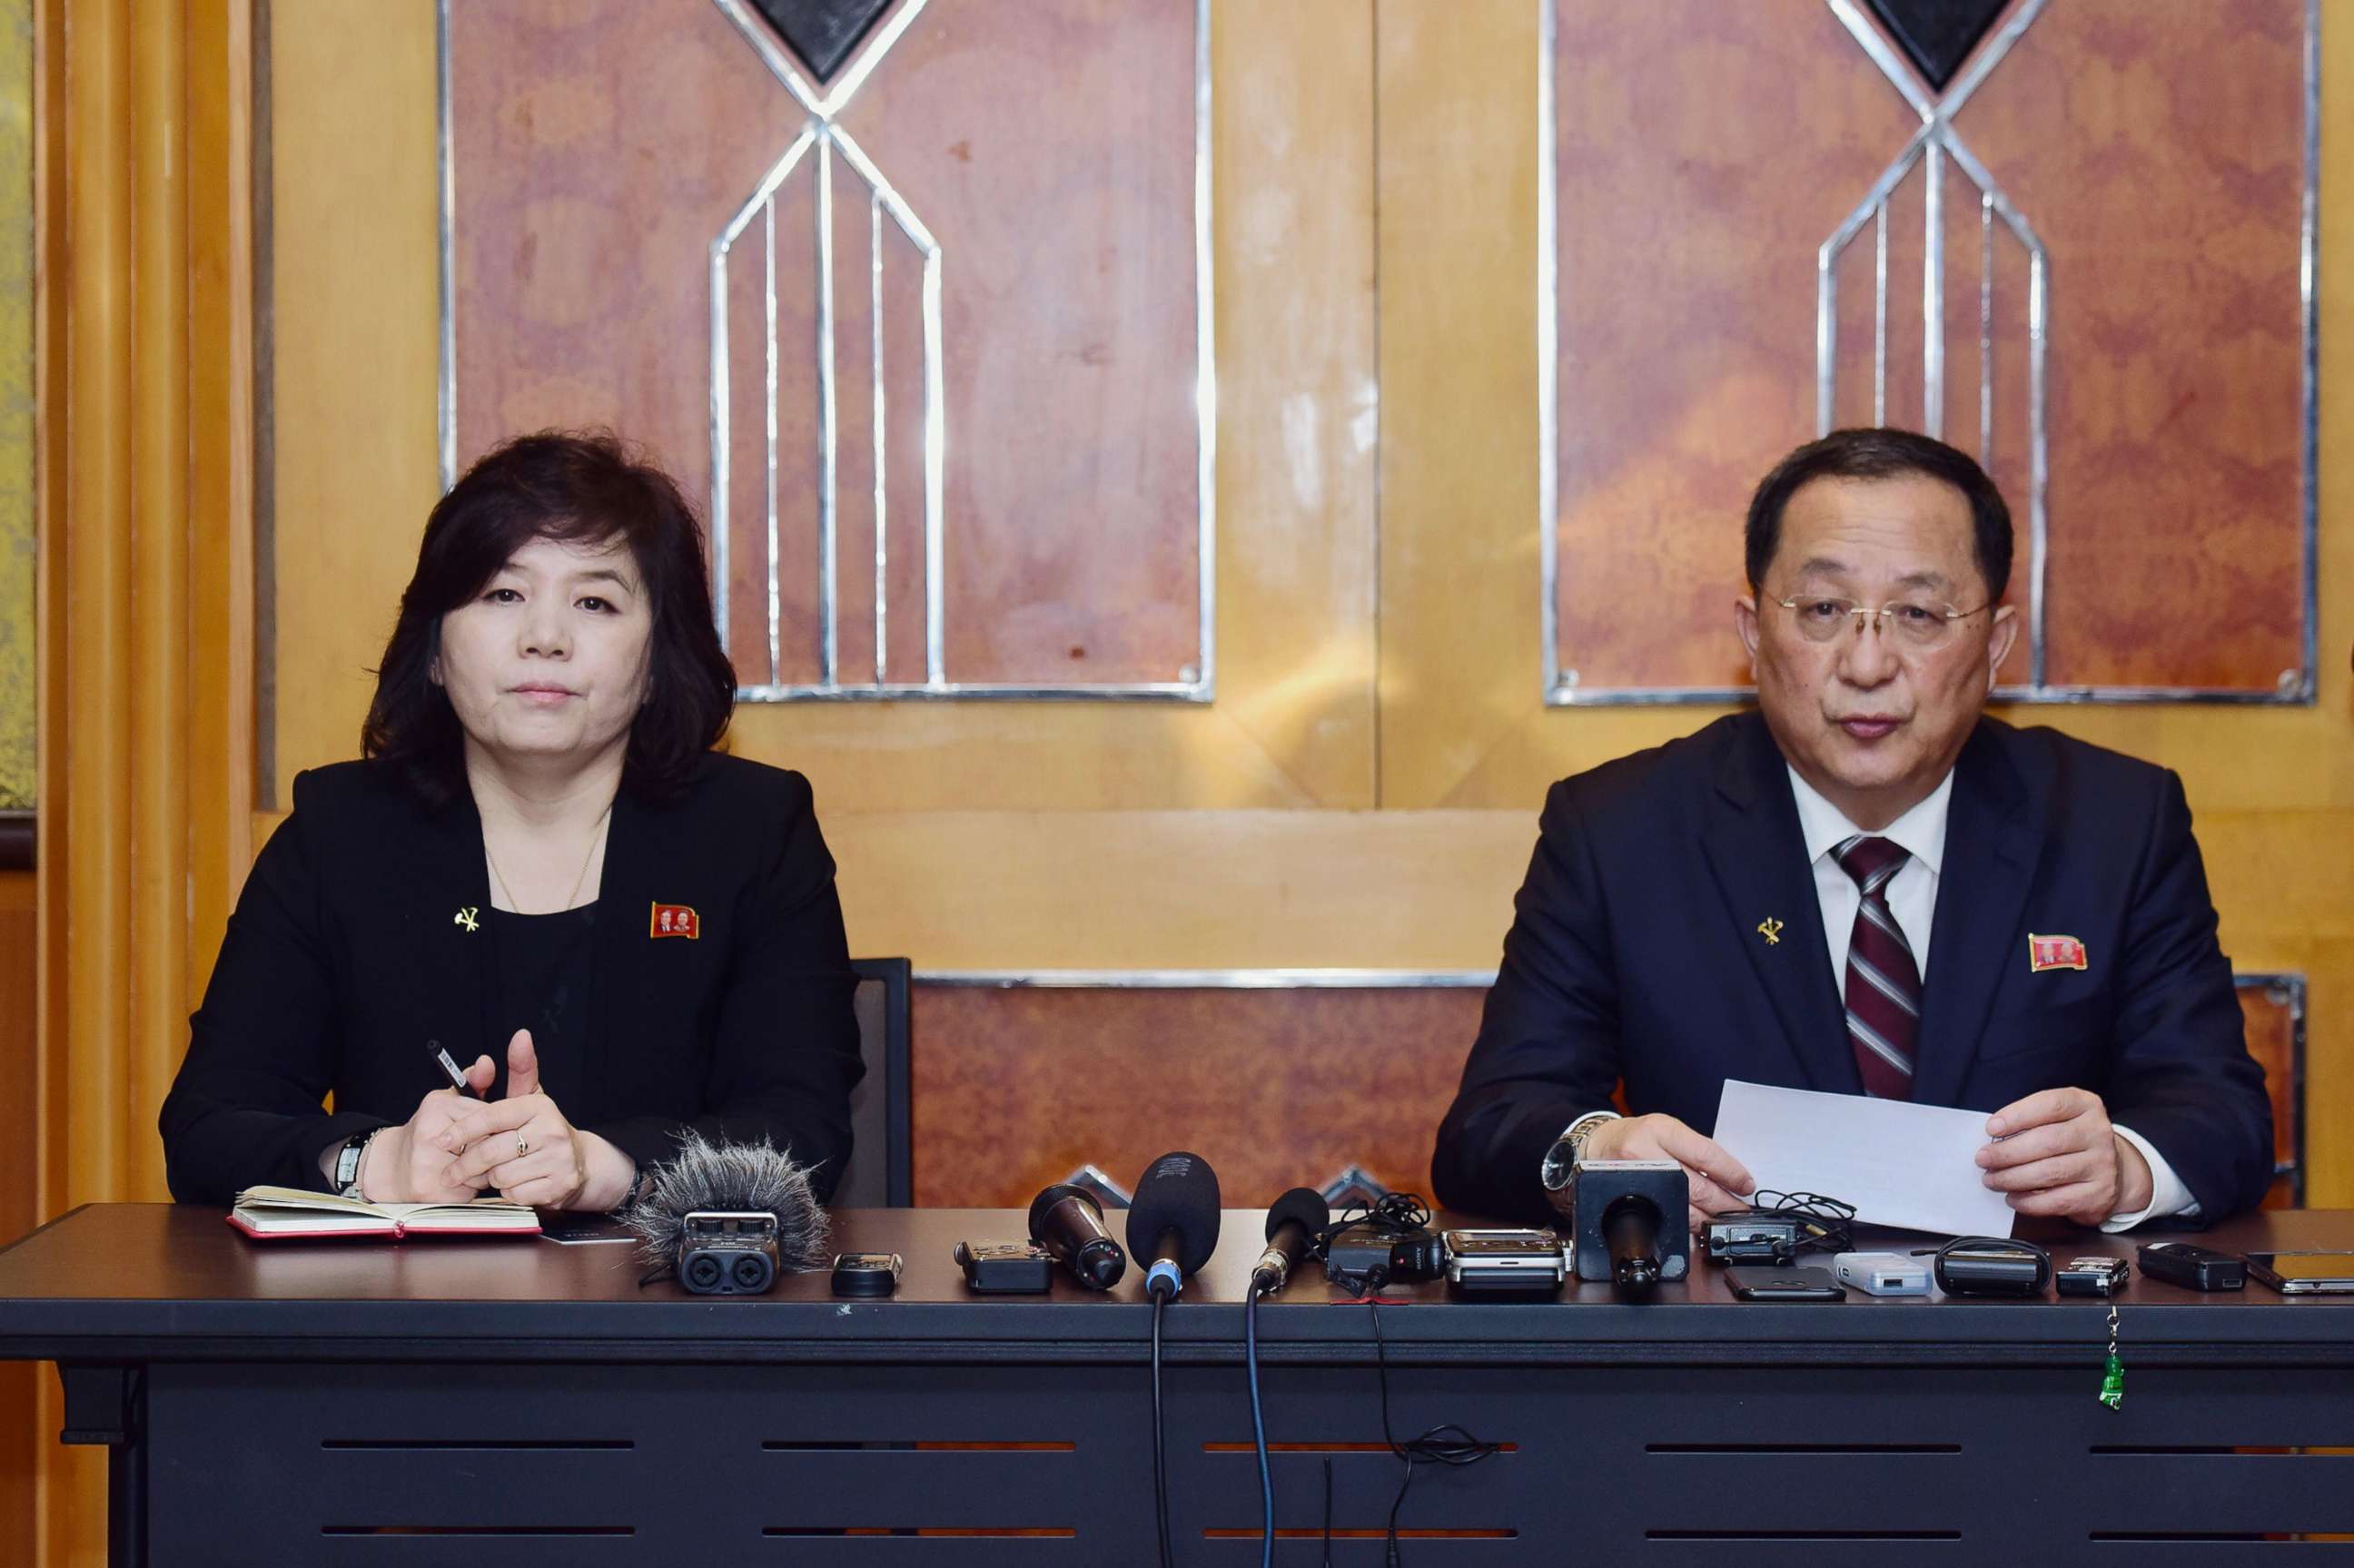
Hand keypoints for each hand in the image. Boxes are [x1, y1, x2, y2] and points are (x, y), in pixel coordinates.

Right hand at [356, 1053, 496, 1203]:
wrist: (389, 1167)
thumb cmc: (426, 1132)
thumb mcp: (447, 1101)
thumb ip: (473, 1082)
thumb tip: (487, 1062)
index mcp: (436, 1108)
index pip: (488, 1117)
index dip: (497, 1127)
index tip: (493, 1131)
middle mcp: (429, 1135)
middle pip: (488, 1144)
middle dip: (491, 1149)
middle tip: (480, 1150)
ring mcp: (426, 1165)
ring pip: (482, 1170)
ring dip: (483, 1170)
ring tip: (466, 1165)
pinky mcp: (429, 1191)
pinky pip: (470, 1192)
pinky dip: (470, 1189)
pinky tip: (457, 1182)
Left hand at [437, 1029, 631, 1209]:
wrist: (581, 1163)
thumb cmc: (543, 1130)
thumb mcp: (531, 1099)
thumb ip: (520, 1069)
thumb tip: (521, 1036)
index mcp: (539, 1106)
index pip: (490, 1117)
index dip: (462, 1130)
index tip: (442, 1141)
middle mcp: (551, 1130)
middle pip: (490, 1152)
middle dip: (465, 1165)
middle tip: (451, 1172)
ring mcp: (558, 1159)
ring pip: (500, 1176)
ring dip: (492, 1178)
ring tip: (499, 1171)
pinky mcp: (558, 1186)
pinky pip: (515, 1194)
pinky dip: (509, 1193)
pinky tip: (517, 1183)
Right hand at [1582, 1113, 1755, 1233]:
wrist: (1597, 1145)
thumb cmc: (1637, 1137)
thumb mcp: (1666, 1130)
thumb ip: (1695, 1150)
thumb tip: (1731, 1178)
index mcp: (1661, 1129)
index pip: (1705, 1154)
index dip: (1731, 1174)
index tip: (1746, 1185)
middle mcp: (1644, 1152)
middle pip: (1695, 1185)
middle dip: (1724, 1202)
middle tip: (1739, 1209)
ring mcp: (1634, 1177)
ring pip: (1681, 1206)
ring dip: (1708, 1218)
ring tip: (1722, 1219)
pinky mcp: (1627, 1197)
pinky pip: (1664, 1215)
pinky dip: (1686, 1224)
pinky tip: (1698, 1225)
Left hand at [1979, 1087, 2151, 1225]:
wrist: (2114, 1169)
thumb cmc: (2070, 1140)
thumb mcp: (2057, 1119)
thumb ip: (2030, 1122)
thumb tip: (1992, 1138)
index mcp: (2085, 1105)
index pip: (2050, 1105)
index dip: (2018, 1115)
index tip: (1991, 1128)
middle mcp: (2098, 1132)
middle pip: (2047, 1141)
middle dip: (2008, 1152)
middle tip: (1982, 1159)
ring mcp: (2102, 1164)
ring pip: (2050, 1172)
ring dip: (2013, 1178)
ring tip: (1991, 1179)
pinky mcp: (2099, 1194)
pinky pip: (2058, 1200)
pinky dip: (2030, 1202)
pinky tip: (2013, 1198)